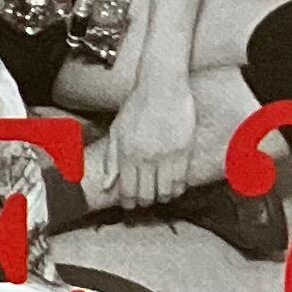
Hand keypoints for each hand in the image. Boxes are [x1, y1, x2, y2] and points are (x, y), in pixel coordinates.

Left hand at [90, 67, 199, 213]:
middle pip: (146, 195)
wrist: (162, 86)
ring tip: (160, 195)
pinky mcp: (184, 152)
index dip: (128, 203)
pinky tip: (174, 188)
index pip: (127, 190)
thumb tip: (107, 185)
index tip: (130, 205)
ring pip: (165, 192)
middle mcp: (146, 158)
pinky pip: (181, 181)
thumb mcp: (117, 130)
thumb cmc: (136, 106)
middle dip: (145, 202)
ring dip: (162, 197)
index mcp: (127, 154)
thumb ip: (111, 159)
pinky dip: (177, 189)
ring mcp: (166, 156)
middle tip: (145, 201)